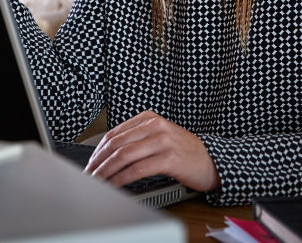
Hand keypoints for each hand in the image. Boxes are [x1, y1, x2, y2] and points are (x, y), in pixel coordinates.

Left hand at [85, 110, 220, 191]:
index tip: (90, 163)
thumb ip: (137, 140)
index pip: (114, 133)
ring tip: (98, 181)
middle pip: (116, 144)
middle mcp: (155, 126)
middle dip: (98, 162)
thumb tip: (107, 155)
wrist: (212, 162)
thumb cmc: (184, 152)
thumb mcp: (160, 137)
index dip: (97, 150)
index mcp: (150, 118)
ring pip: (124, 156)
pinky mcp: (169, 158)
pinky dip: (122, 179)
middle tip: (89, 174)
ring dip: (107, 171)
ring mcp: (163, 141)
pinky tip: (115, 185)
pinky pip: (138, 169)